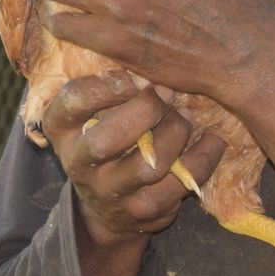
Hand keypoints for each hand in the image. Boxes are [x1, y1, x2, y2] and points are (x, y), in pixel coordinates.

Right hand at [43, 73, 226, 252]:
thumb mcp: (92, 114)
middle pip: (107, 139)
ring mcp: (110, 192)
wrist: (107, 210)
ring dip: (176, 132)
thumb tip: (156, 65)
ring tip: (185, 117)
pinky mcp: (143, 211)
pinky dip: (204, 156)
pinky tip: (212, 139)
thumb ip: (111, 87)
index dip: (110, 85)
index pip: (74, 100)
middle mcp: (78, 164)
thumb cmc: (105, 141)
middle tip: (168, 93)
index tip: (140, 77)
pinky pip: (181, 182)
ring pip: (149, 164)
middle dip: (146, 110)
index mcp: (61, 129)